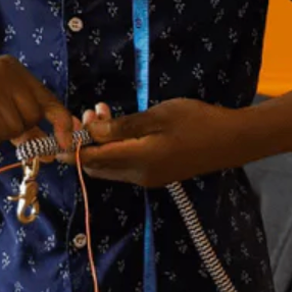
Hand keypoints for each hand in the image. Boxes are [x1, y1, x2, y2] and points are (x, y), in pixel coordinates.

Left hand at [75, 99, 242, 186]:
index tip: (58, 133)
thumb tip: (91, 131)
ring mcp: (148, 178)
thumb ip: (122, 125)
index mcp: (137, 161)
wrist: (232, 140)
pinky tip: (121, 128)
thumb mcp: (157, 116)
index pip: (91, 160)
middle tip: (90, 113)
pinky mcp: (157, 174)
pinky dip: (116, 149)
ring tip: (104, 114)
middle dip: (85, 143)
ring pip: (111, 166)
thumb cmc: (196, 122)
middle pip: (97, 166)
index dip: (71, 149)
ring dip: (101, 144)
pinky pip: (125, 165)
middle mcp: (138, 176)